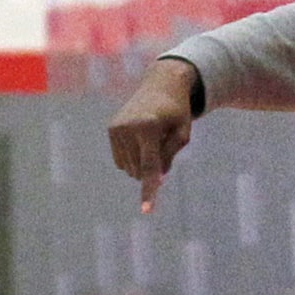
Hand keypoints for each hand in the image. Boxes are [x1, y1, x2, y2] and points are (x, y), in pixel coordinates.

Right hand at [108, 59, 197, 211]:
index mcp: (149, 127)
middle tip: (164, 142)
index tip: (146, 210)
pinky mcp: (111, 129)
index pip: (150, 166)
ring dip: (144, 162)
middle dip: (155, 167)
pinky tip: (141, 140)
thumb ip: (170, 156)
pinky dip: (134, 157)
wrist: (162, 84)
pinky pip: (122, 161)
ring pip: (130, 169)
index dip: (149, 191)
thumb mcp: (183, 133)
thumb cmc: (177, 111)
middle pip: (141, 170)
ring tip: (153, 137)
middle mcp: (128, 127)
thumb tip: (155, 178)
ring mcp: (116, 128)